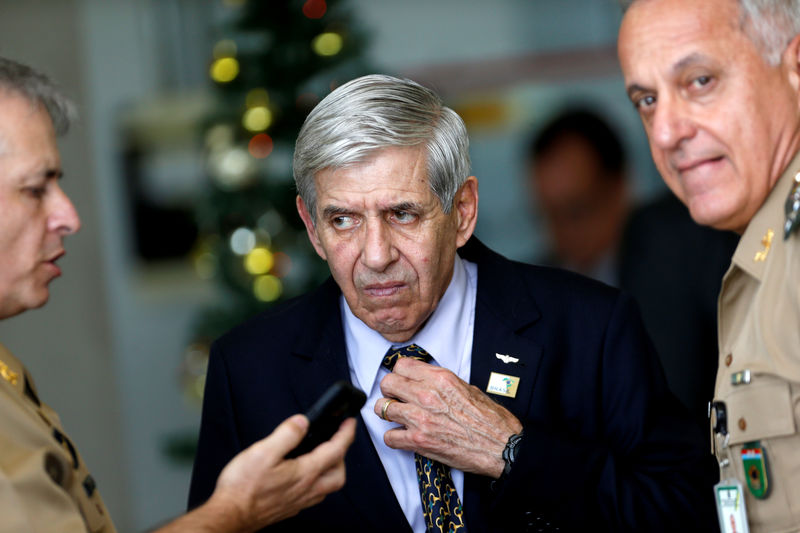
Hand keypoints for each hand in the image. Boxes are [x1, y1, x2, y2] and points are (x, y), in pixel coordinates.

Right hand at [162, 415, 355, 532]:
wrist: (230, 516)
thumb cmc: (243, 488)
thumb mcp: (263, 452)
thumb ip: (287, 434)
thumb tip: (303, 422)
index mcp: (305, 473)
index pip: (336, 450)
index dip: (346, 433)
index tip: (350, 422)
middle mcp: (306, 489)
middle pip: (338, 473)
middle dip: (342, 455)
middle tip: (337, 440)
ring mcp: (299, 501)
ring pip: (328, 487)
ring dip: (332, 470)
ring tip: (324, 456)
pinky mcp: (290, 507)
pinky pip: (314, 495)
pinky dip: (317, 482)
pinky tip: (305, 476)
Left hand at [374, 357, 521, 477]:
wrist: (502, 446)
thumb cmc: (491, 420)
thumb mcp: (468, 388)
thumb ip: (443, 382)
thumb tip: (428, 381)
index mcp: (441, 379)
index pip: (402, 365)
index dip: (399, 373)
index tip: (402, 380)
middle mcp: (427, 395)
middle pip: (387, 383)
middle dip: (389, 390)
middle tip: (395, 397)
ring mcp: (420, 418)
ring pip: (382, 408)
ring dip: (388, 413)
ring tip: (397, 417)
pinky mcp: (419, 441)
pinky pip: (389, 437)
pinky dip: (394, 438)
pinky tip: (403, 437)